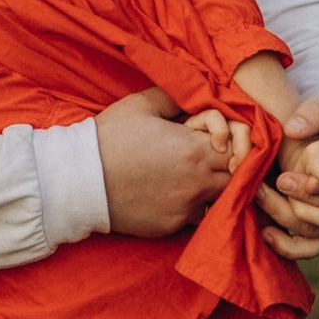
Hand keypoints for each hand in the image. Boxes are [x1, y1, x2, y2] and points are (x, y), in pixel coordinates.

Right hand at [96, 88, 229, 236]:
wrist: (80, 180)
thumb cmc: (109, 138)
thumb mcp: (141, 105)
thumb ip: (176, 97)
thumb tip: (196, 93)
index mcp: (194, 148)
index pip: (238, 147)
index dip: (228, 139)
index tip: (207, 136)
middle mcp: (197, 181)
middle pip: (235, 176)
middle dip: (226, 164)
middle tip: (203, 156)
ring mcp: (186, 207)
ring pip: (221, 199)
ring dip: (212, 187)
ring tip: (189, 176)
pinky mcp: (172, 225)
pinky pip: (197, 217)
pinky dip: (192, 206)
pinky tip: (173, 194)